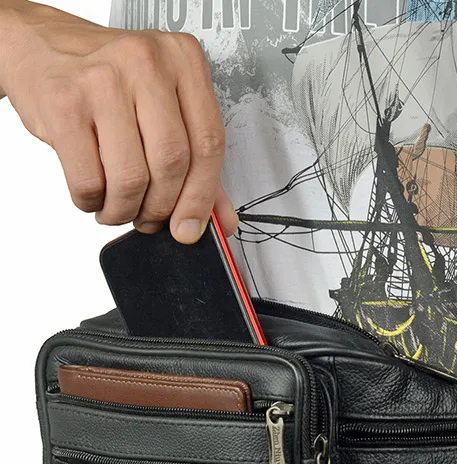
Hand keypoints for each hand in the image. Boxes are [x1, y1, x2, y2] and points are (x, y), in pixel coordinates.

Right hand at [0, 1, 237, 241]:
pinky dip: (93, 201)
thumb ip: (197, 163)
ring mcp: (102, 80)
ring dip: (125, 210)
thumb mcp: (161, 108)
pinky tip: (93, 195)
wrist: (38, 47)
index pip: (209, 143)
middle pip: (172, 163)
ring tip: (119, 209)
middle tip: (150, 219)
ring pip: (131, 178)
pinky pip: (89, 179)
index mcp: (184, 61)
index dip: (202, 196)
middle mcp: (147, 62)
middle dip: (162, 207)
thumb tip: (221, 221)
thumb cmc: (106, 80)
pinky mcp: (64, 103)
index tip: (191, 227)